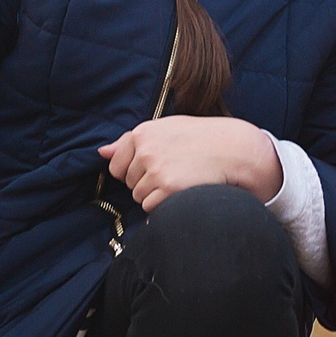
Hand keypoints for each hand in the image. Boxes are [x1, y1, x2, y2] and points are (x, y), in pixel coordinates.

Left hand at [97, 117, 281, 210]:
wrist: (233, 149)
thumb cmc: (201, 138)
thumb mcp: (165, 129)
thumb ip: (130, 141)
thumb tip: (102, 152)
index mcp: (142, 133)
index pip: (116, 165)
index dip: (133, 171)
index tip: (153, 167)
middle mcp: (145, 150)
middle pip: (129, 183)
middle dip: (146, 183)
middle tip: (173, 172)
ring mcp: (156, 170)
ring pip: (140, 196)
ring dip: (155, 195)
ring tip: (179, 180)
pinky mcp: (167, 188)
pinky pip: (151, 207)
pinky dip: (164, 205)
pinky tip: (182, 191)